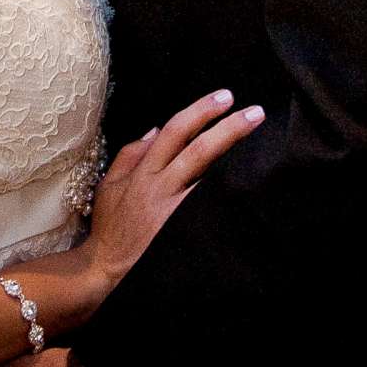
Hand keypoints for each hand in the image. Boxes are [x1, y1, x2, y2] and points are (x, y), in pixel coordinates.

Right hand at [86, 87, 262, 291]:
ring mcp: (174, 213)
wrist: (106, 268)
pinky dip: (227, 197)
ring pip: (209, 180)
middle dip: (229, 128)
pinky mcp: (184, 234)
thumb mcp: (110, 184)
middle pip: (199, 150)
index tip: (225, 97)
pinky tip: (250, 187)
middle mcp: (161, 188)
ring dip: (236, 161)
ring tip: (260, 147)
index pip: (175, 131)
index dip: (201, 111)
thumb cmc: (111, 225)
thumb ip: (131, 154)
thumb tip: (155, 129)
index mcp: (144, 172)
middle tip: (255, 112)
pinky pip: (209, 210)